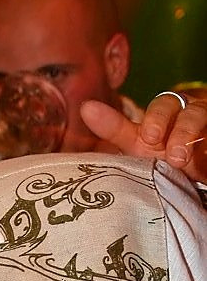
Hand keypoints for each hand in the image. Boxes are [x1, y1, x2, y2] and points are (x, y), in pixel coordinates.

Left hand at [80, 93, 206, 183]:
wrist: (191, 174)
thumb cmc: (160, 153)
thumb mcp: (138, 143)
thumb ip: (115, 127)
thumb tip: (86, 107)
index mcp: (170, 111)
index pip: (165, 105)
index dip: (157, 118)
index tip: (149, 137)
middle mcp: (191, 113)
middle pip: (189, 112)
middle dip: (178, 130)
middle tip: (165, 150)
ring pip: (203, 119)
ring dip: (191, 139)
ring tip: (180, 160)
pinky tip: (203, 157)